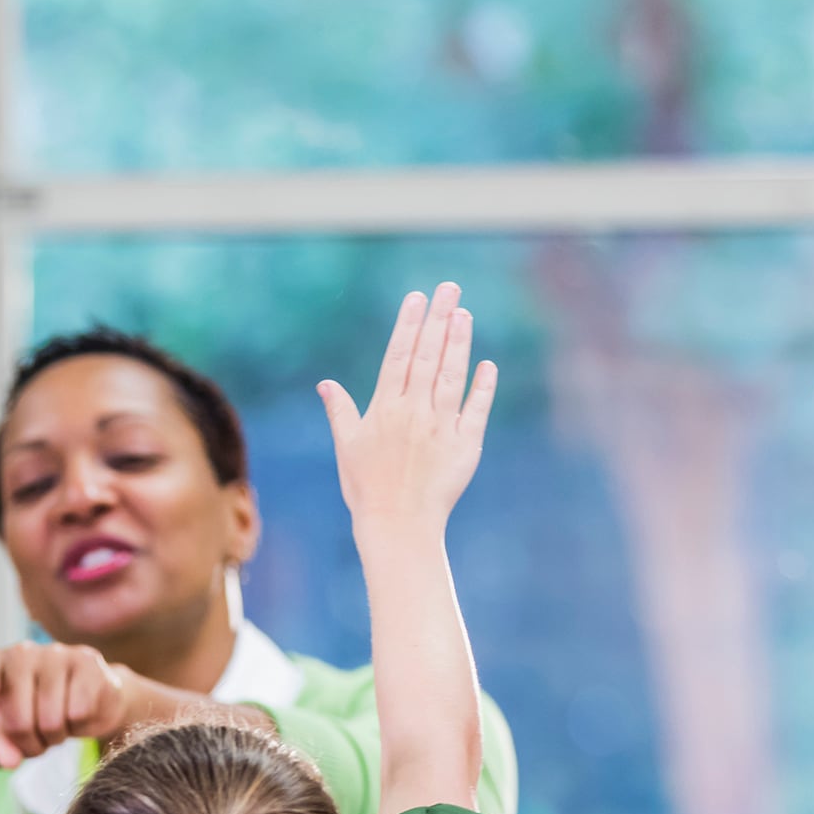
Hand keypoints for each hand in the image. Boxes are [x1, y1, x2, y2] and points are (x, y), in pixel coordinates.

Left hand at [0, 641, 174, 770]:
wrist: (90, 699)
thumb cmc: (38, 713)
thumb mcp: (10, 733)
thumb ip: (0, 747)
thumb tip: (9, 761)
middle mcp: (22, 653)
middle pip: (19, 722)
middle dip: (29, 743)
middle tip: (38, 738)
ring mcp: (56, 653)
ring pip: (52, 721)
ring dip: (56, 737)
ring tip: (58, 724)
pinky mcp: (87, 662)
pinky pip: (79, 713)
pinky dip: (80, 726)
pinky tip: (79, 714)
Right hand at [318, 283, 497, 535]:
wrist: (398, 525)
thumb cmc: (367, 488)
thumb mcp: (347, 447)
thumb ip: (341, 411)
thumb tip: (326, 384)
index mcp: (384, 409)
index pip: (397, 356)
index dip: (408, 324)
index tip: (417, 297)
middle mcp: (413, 412)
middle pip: (426, 356)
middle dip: (438, 319)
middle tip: (449, 288)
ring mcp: (440, 427)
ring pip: (451, 375)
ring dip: (459, 343)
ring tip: (464, 313)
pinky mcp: (464, 445)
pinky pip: (476, 410)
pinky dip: (482, 387)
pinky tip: (487, 365)